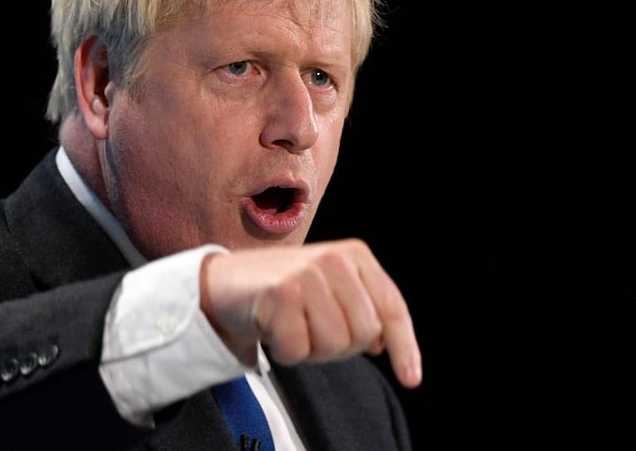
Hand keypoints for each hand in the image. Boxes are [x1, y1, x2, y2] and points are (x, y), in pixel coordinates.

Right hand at [199, 239, 421, 387]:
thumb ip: (360, 311)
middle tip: (311, 331)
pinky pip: (298, 349)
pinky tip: (272, 327)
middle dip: (339, 347)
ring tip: (291, 326)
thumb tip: (382, 344)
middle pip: (364, 334)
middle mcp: (334, 258)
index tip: (411, 379)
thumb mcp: (329, 292)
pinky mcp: (280, 291)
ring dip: (309, 349)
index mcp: (355, 255)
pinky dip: (284, 350)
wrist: (225, 282)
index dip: (404, 347)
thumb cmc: (282, 292)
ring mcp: (307, 273)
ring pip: (333, 344)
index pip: (392, 308)